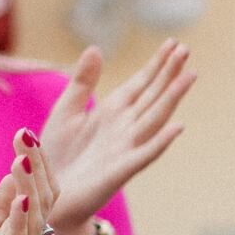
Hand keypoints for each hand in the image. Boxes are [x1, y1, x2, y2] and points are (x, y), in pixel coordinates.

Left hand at [0, 140, 54, 234]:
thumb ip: (0, 214)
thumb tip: (11, 179)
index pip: (37, 193)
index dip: (34, 164)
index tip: (26, 133)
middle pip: (41, 198)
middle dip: (34, 165)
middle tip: (28, 132)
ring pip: (32, 218)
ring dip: (29, 185)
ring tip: (23, 157)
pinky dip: (20, 222)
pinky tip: (20, 199)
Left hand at [42, 41, 192, 234]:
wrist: (45, 192)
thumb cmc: (57, 155)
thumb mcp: (67, 111)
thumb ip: (83, 82)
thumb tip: (96, 49)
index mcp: (112, 112)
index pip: (141, 84)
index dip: (156, 64)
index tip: (173, 43)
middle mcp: (125, 128)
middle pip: (153, 95)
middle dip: (169, 73)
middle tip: (186, 49)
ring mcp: (126, 148)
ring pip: (155, 118)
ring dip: (172, 98)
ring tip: (189, 76)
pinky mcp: (121, 171)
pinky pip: (145, 154)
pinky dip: (161, 141)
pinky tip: (177, 127)